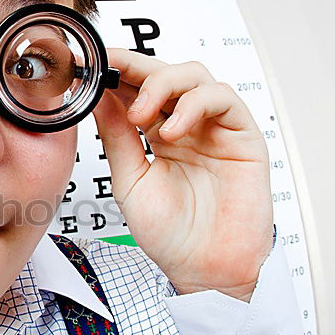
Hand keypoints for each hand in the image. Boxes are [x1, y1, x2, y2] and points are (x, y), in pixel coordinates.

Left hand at [93, 50, 273, 301]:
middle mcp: (188, 125)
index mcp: (158, 134)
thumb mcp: (130, 181)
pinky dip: (194, 105)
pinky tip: (172, 130)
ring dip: (163, 84)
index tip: (90, 64)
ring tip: (140, 113)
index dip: (117, 70)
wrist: (203, 270)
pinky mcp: (243, 137)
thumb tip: (97, 98)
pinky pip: (223, 100)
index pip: (139, 87)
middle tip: (110, 73)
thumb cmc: (171, 235)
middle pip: (166, 72)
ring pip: (194, 76)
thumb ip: (117, 138)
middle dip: (136, 67)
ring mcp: (215, 128)